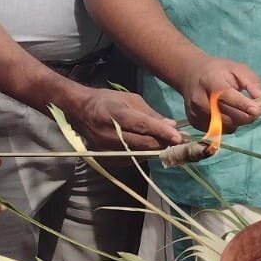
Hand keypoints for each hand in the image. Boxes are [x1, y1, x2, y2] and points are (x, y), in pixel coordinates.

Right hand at [66, 87, 183, 150]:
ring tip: (168, 144)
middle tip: (180, 142)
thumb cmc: (107, 101)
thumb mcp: (130, 100)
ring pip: (139, 154)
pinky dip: (143, 154)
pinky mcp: (106, 159)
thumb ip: (151, 114)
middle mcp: (109, 134)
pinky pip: (131, 159)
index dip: (162, 132)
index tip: (178, 137)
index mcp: (115, 114)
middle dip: (163, 144)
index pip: (142, 126)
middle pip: (143, 144)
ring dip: (156, 150)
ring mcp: (106, 149)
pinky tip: (149, 147)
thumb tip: (172, 125)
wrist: (80, 112)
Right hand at [181, 57, 260, 131]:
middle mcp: (199, 98)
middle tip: (256, 110)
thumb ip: (252, 83)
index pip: (227, 96)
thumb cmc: (219, 72)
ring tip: (240, 110)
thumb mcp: (238, 69)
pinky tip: (227, 114)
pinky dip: (228, 126)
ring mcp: (195, 112)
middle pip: (227, 116)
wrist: (191, 74)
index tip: (259, 110)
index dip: (244, 105)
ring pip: (224, 127)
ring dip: (238, 122)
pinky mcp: (194, 122)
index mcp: (211, 81)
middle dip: (246, 116)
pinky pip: (218, 131)